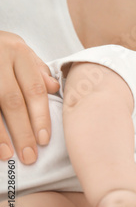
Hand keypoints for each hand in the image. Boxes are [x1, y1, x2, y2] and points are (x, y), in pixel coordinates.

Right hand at [0, 31, 59, 163]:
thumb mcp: (18, 50)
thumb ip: (36, 70)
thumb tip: (54, 88)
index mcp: (17, 51)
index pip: (34, 89)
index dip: (40, 116)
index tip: (44, 140)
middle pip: (13, 101)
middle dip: (23, 131)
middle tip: (30, 156)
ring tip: (8, 155)